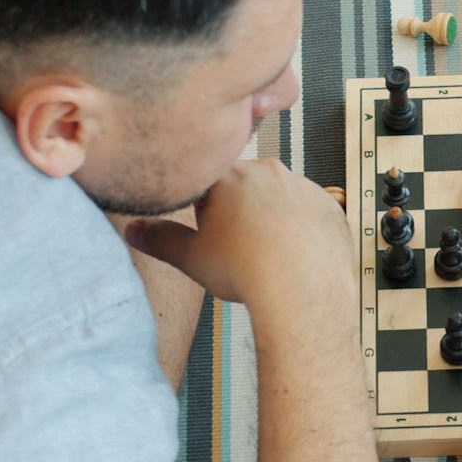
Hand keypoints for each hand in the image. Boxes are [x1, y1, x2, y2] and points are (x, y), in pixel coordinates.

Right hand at [123, 159, 353, 310]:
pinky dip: (302, 230)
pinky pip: (310, 213)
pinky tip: (294, 256)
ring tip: (267, 255)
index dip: (202, 207)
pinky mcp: (329, 206)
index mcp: (229, 176)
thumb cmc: (246, 271)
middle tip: (237, 247)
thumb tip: (131, 230)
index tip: (207, 228)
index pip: (207, 181)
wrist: (303, 290)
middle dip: (237, 210)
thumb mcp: (192, 257)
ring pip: (279, 198)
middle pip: (244, 185)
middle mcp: (268, 171)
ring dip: (271, 218)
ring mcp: (303, 187)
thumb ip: (159, 239)